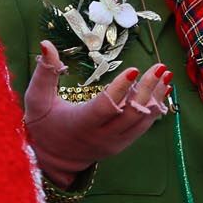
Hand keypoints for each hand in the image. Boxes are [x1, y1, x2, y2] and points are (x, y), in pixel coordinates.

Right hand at [23, 40, 171, 185]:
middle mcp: (102, 136)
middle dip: (148, 90)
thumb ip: (45, 73)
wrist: (52, 159)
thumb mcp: (37, 100)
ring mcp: (115, 142)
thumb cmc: (43, 125)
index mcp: (81, 124)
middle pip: (131, 113)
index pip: (105, 107)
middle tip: (160, 67)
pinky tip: (163, 89)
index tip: (134, 70)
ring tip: (165, 74)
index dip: (120, 89)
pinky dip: (155, 107)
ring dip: (156, 97)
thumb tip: (46, 44)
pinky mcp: (123, 144)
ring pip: (142, 120)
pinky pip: (143, 126)